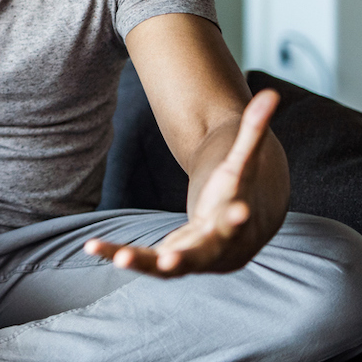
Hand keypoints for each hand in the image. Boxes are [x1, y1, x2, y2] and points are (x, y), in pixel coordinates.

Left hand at [85, 89, 280, 276]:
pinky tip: (92, 247)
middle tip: (172, 260)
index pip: (240, 220)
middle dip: (188, 257)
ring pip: (168, 267)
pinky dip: (118, 254)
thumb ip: (253, 131)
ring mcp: (191, 259)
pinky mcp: (168, 261)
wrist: (239, 228)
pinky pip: (143, 262)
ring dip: (144, 263)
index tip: (239, 212)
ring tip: (119, 258)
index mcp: (237, 223)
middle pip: (204, 255)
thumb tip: (269, 94)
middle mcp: (216, 249)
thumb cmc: (239, 190)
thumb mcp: (243, 162)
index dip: (239, 217)